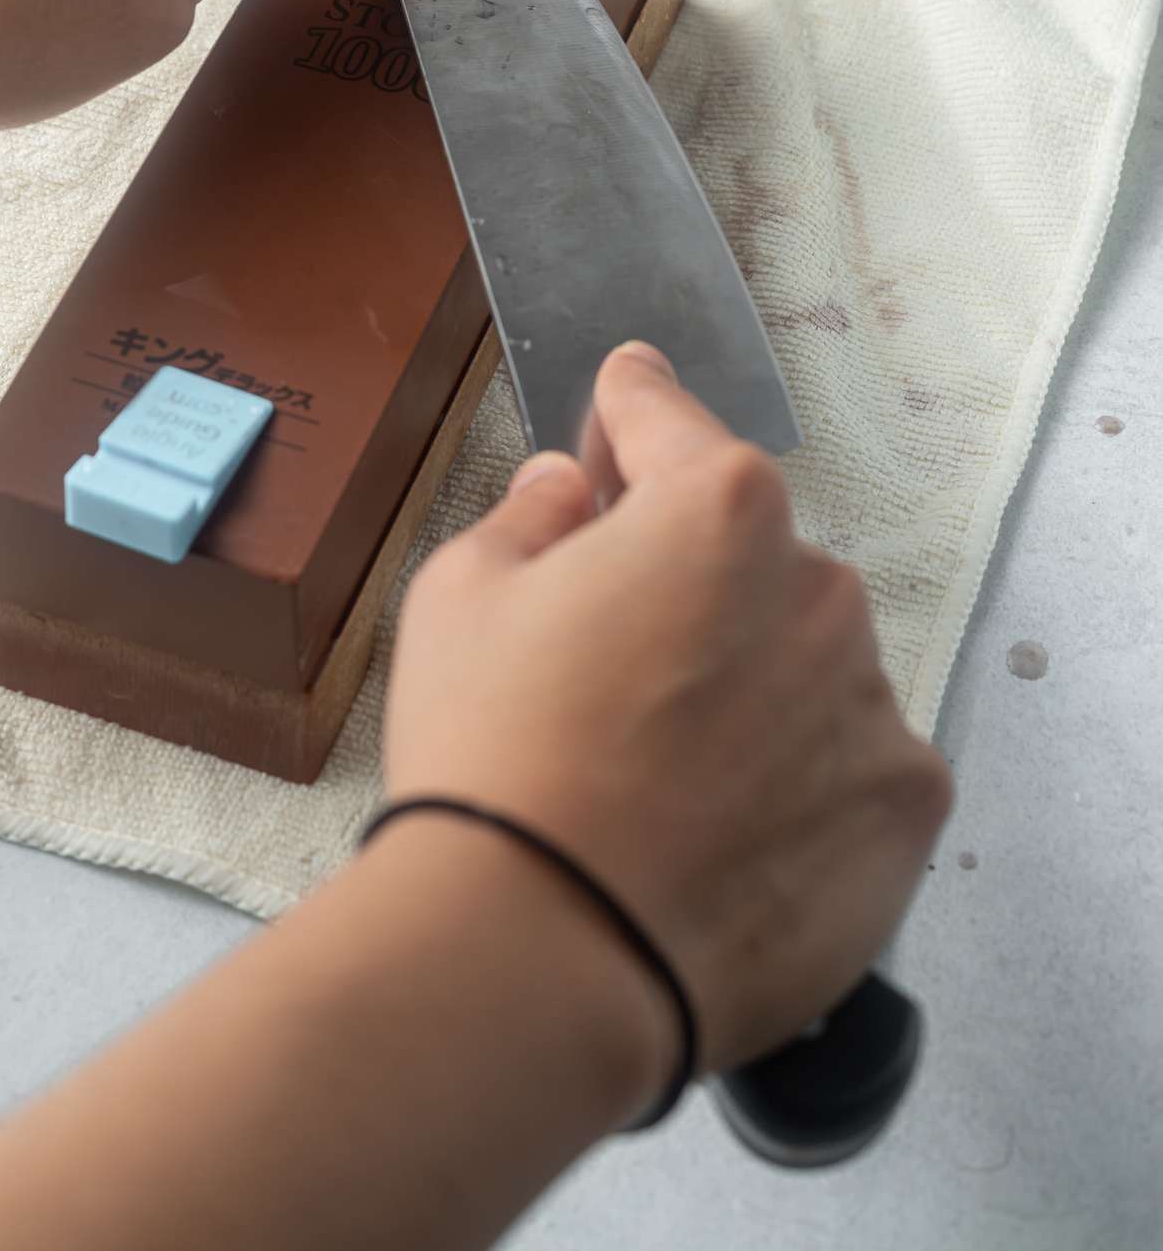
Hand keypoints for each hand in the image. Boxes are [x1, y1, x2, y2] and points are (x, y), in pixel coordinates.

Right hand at [386, 343, 950, 1076]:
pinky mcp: (905, 808)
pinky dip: (800, 775)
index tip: (621, 405)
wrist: (547, 959)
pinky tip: (725, 828)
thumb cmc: (490, 753)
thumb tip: (573, 489)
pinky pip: (849, 759)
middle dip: (687, 575)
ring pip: (804, 657)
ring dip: (751, 677)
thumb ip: (530, 516)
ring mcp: (873, 698)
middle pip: (745, 551)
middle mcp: (818, 582)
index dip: (629, 411)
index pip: (669, 417)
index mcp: (715, 505)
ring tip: (665, 769)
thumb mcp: (459, 597)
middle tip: (608, 654)